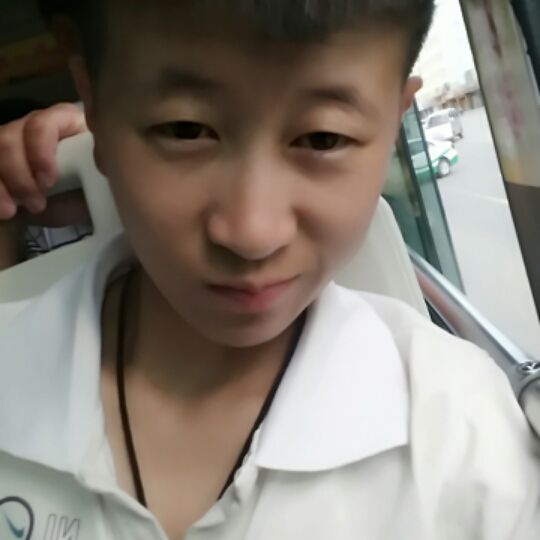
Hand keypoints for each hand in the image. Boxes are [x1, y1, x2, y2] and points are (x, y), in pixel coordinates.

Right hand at [0, 102, 88, 223]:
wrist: (75, 205)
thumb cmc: (92, 187)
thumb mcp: (98, 181)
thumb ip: (97, 171)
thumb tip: (102, 169)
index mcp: (64, 122)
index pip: (42, 125)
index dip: (41, 152)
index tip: (48, 182)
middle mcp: (32, 125)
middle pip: (9, 137)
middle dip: (20, 175)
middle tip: (36, 204)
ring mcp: (10, 139)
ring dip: (0, 183)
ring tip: (12, 210)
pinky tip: (1, 210)